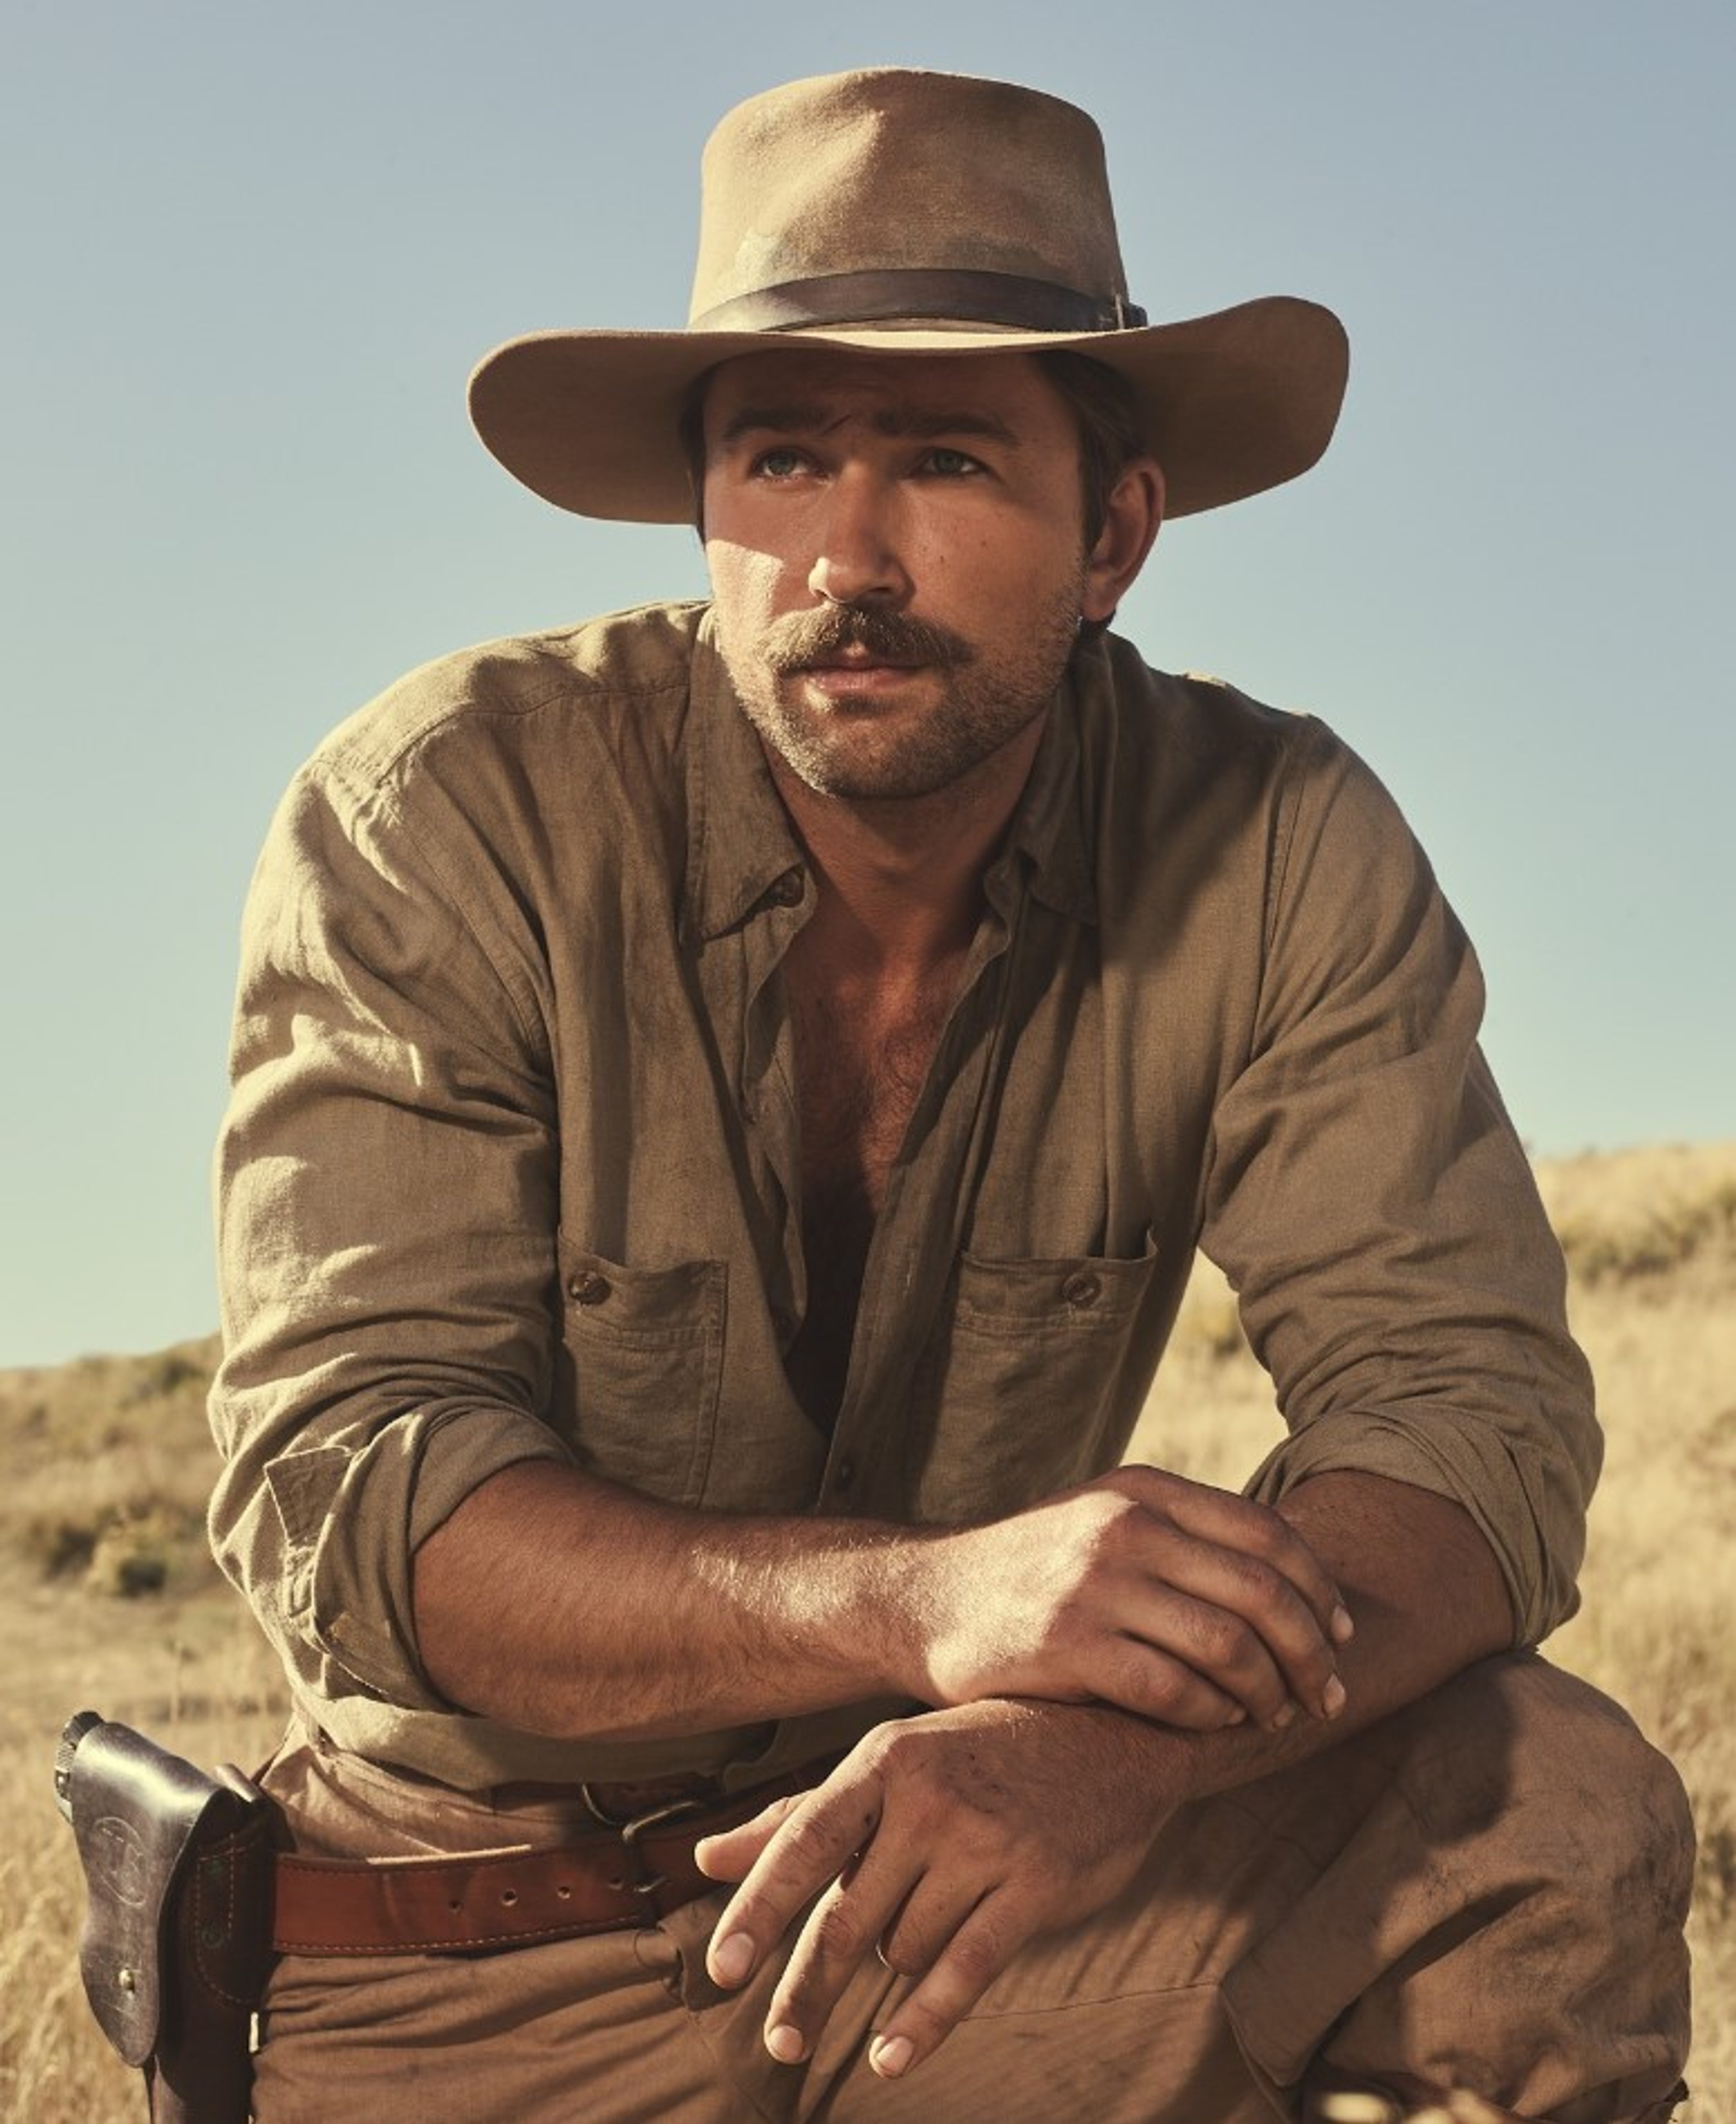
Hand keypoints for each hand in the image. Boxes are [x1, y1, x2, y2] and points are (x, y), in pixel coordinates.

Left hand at [696, 1699, 1172, 2081]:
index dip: (759, 1909)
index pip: (803, 1841)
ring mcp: (985, 1841)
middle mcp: (929, 1798)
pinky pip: (963, 1971)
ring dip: (902, 1955)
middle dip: (808, 1986)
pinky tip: (889, 2058)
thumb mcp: (893, 1761)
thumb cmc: (984, 1750)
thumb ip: (801, 1816)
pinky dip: (922, 2022)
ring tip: (937, 1910)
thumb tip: (706, 1859)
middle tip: (778, 2043)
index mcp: (885, 1759)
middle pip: (847, 1915)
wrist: (1114, 1734)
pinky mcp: (1035, 1885)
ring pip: (905, 1945)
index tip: (720, 1969)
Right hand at [907, 1465, 1352, 1731]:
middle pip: (1262, 1593)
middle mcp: (1123, 1526)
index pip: (1268, 1536)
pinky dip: (1211, 1714)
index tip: (1344, 1638)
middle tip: (1329, 1698)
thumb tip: (1297, 1580)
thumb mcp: (1106, 1520)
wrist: (928, 1598)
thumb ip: (1185, 1535)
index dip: (1322, 1591)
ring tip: (1275, 1716)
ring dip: (1269, 1692)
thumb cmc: (1037, 1570)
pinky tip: (1218, 1722)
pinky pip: (1172, 1690)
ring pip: (1227, 1645)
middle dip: (1313, 1655)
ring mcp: (1092, 1585)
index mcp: (1143, 1490)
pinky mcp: (1065, 1645)